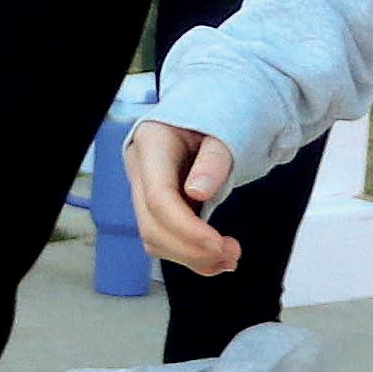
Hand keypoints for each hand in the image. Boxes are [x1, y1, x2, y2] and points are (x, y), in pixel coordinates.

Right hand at [122, 119, 240, 276]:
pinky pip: (166, 240)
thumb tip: (199, 192)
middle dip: (192, 250)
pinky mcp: (158, 208)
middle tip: (232, 255)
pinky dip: (192, 255)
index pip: (159, 199)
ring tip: (229, 258)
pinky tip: (217, 257)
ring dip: (193, 258)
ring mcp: (145, 191)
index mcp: (151, 144)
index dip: (187, 228)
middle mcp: (141, 170)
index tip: (218, 244)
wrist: (206, 114)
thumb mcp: (222, 129)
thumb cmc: (215, 117)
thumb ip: (214, 159)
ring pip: (156, 239)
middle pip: (152, 226)